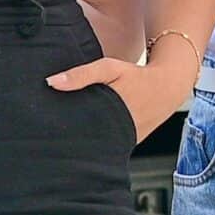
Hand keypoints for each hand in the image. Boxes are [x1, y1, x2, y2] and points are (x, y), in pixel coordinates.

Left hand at [47, 53, 187, 143]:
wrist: (167, 87)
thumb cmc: (136, 76)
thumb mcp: (109, 69)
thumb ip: (81, 75)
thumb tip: (51, 83)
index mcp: (111, 118)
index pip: (79, 131)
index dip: (63, 131)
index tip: (46, 129)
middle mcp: (119, 135)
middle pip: (86, 141)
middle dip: (70, 138)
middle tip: (50, 134)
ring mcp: (126, 142)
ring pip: (98, 145)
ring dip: (84, 140)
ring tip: (64, 136)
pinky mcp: (130, 143)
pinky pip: (110, 144)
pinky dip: (99, 139)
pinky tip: (87, 133)